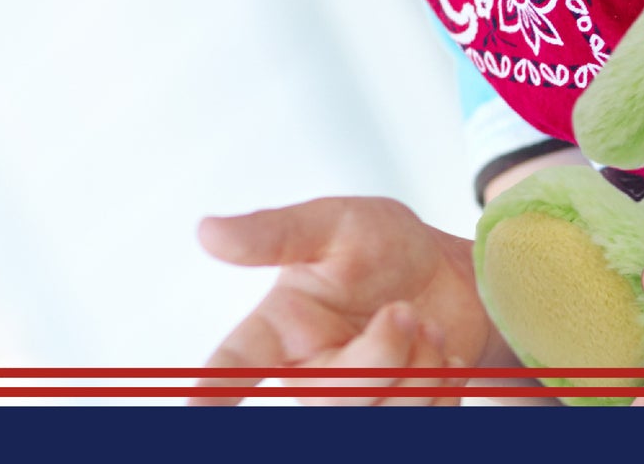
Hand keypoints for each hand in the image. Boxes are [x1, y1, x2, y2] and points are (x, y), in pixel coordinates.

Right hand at [192, 196, 498, 405]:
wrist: (451, 271)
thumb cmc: (381, 247)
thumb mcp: (335, 223)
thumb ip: (276, 232)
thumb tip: (208, 230)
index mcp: (280, 330)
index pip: (234, 364)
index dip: (213, 385)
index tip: (192, 403)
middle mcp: (311, 375)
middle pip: (334, 399)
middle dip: (382, 354)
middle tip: (404, 310)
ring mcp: (355, 403)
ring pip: (385, 415)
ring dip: (420, 364)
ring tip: (425, 327)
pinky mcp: (400, 416)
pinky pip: (427, 419)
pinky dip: (446, 380)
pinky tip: (442, 352)